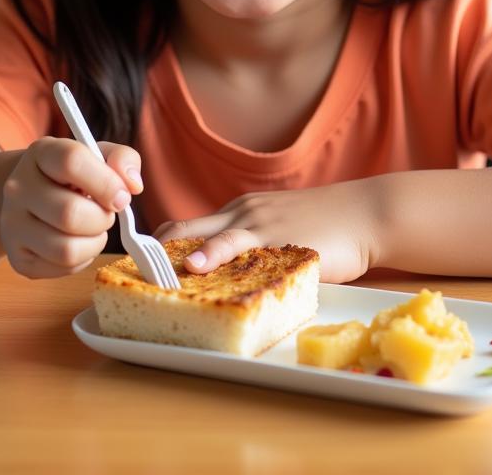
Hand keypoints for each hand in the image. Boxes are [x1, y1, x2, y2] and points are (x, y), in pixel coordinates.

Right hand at [0, 136, 143, 278]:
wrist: (33, 198)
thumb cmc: (75, 175)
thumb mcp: (99, 155)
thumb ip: (123, 160)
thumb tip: (133, 185)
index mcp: (41, 153)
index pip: (71, 162)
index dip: (106, 182)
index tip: (122, 195)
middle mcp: (18, 188)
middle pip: (69, 213)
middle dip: (102, 218)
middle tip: (107, 213)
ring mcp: (13, 225)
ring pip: (66, 249)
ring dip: (95, 242)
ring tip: (95, 228)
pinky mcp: (18, 258)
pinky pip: (63, 268)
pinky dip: (83, 258)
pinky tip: (80, 241)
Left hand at [154, 181, 381, 283]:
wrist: (366, 214)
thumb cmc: (326, 227)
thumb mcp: (279, 229)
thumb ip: (253, 249)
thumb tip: (224, 280)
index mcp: (239, 211)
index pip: (187, 227)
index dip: (157, 247)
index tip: (132, 266)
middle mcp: (241, 212)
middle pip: (183, 227)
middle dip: (151, 252)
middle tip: (126, 275)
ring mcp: (258, 223)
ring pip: (205, 234)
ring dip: (174, 256)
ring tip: (149, 272)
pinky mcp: (278, 237)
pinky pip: (238, 244)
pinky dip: (212, 255)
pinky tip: (197, 267)